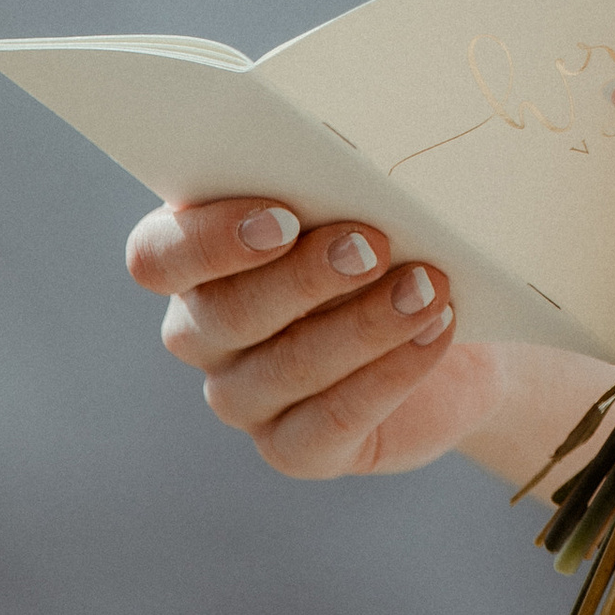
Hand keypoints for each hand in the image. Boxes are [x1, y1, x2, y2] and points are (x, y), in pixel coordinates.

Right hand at [125, 198, 506, 478]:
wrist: (457, 332)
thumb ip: (335, 182)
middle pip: (222, 314)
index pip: (157, 255)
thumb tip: (354, 166)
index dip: (209, 241)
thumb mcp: (363, 201)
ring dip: (363, 323)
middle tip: (374, 244)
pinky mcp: (296, 447)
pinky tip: (434, 331)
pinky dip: (389, 373)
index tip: (284, 218)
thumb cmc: (396, 238)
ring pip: (283, 368)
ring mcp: (245, 397)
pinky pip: (329, 422)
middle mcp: (205, 331)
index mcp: (197, 255)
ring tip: (428, 286)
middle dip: (303, 278)